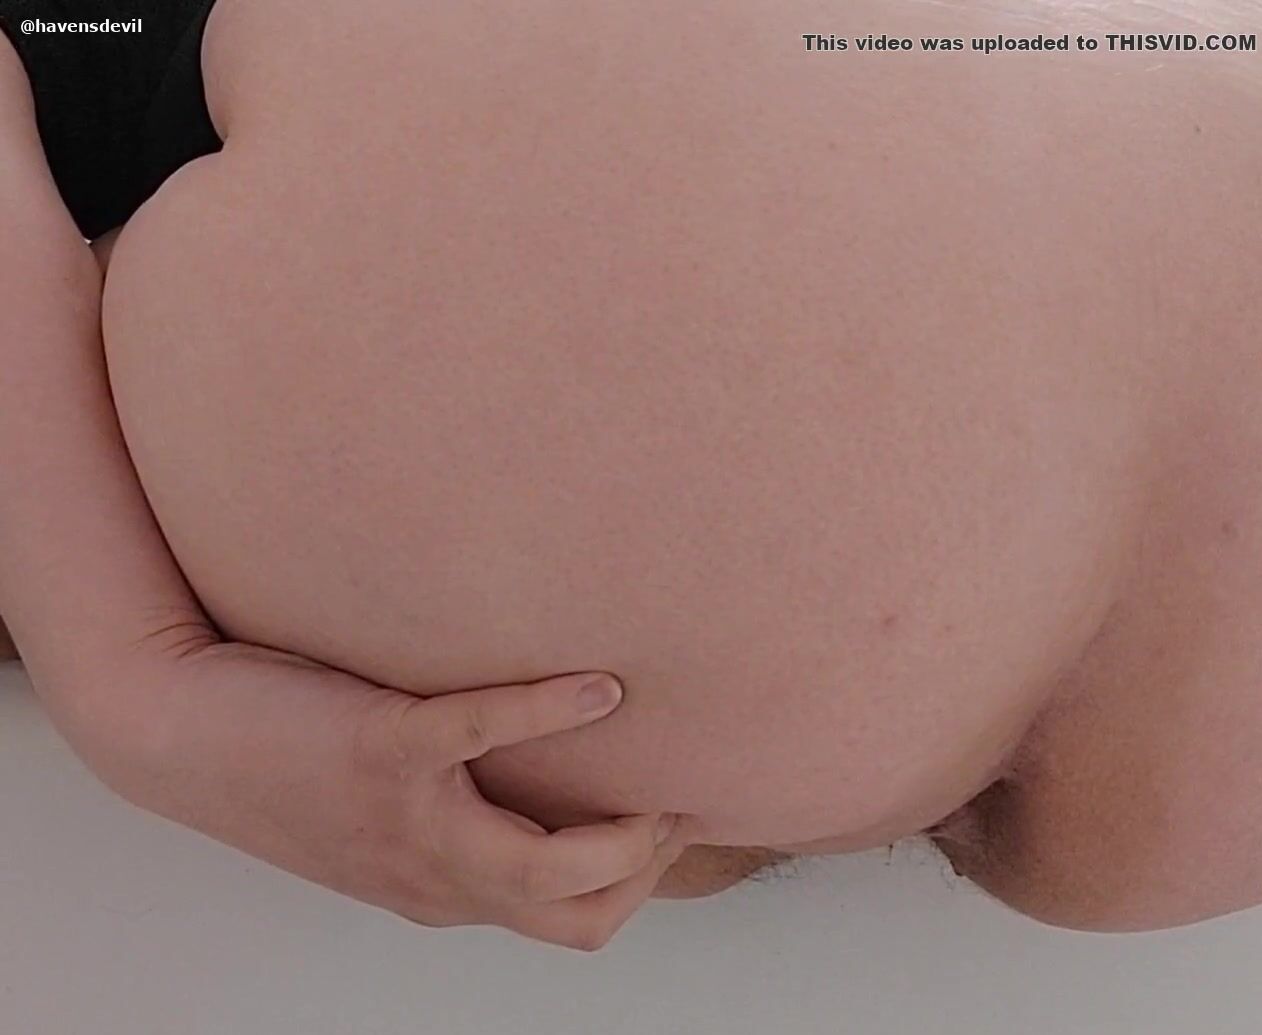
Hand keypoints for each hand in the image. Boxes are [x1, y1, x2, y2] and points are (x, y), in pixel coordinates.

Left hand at [78, 631, 685, 951]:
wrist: (172, 735)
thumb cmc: (280, 766)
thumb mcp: (381, 821)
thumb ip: (456, 818)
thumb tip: (532, 777)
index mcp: (440, 889)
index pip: (572, 922)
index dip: (639, 883)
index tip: (668, 817)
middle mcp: (434, 874)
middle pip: (581, 914)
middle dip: (649, 866)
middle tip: (673, 797)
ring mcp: (412, 819)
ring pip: (549, 868)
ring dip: (625, 828)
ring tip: (654, 768)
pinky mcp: (385, 749)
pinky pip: (486, 730)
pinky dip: (553, 710)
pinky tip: (599, 685)